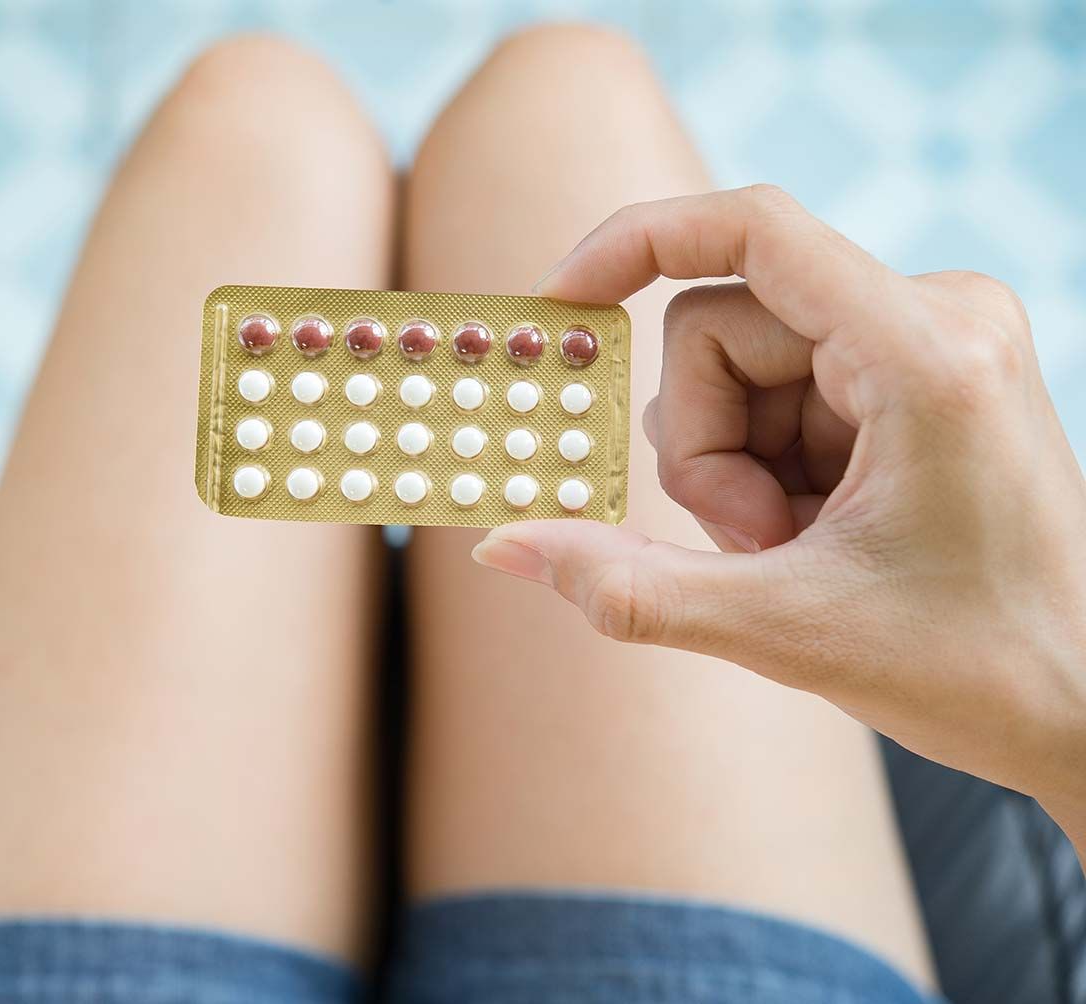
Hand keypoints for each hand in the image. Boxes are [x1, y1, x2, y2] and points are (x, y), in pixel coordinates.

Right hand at [475, 185, 1085, 842]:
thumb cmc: (978, 670)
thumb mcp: (784, 632)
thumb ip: (630, 587)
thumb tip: (502, 548)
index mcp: (924, 352)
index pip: (753, 229)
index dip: (637, 243)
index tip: (561, 300)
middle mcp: (935, 317)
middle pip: (719, 330)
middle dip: (706, 449)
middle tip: (754, 546)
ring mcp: (927, 342)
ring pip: (739, 366)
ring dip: (732, 468)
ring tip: (791, 554)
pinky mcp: (915, 375)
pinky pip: (780, 393)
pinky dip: (766, 470)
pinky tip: (812, 539)